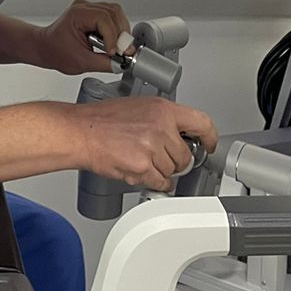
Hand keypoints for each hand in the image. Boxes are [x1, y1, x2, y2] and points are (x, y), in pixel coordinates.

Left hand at [35, 0, 134, 74]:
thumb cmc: (55, 51)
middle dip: (120, 34)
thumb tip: (121, 64)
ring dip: (121, 31)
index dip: (113, 37)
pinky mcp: (93, 13)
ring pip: (115, 12)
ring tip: (118, 47)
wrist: (45, 48)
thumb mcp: (81, 62)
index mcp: (77, 14)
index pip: (104, 19)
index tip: (114, 52)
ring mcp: (89, 8)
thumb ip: (104, 63)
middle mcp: (84, 7)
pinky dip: (117, 29)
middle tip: (121, 51)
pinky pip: (112, 16)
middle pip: (113, 13)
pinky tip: (113, 42)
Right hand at [72, 96, 219, 191]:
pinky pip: (161, 183)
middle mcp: (161, 127)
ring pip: (173, 171)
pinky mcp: (144, 167)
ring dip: (160, 171)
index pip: (202, 122)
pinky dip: (153, 182)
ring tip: (140, 159)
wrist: (81, 132)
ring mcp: (153, 148)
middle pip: (186, 155)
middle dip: (174, 160)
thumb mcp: (139, 107)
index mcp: (162, 109)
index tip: (208, 144)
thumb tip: (179, 134)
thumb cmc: (102, 120)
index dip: (208, 138)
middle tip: (155, 155)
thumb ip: (162, 119)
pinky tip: (140, 172)